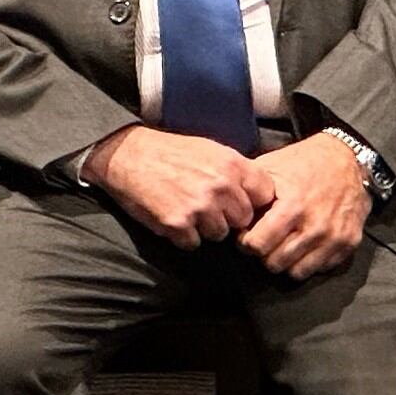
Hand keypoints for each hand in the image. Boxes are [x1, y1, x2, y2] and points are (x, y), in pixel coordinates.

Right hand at [82, 125, 270, 248]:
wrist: (129, 155)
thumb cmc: (173, 152)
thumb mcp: (213, 150)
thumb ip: (238, 171)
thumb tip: (261, 194)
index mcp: (233, 165)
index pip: (266, 194)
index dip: (255, 202)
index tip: (244, 203)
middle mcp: (221, 186)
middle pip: (243, 219)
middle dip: (230, 218)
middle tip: (210, 208)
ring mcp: (199, 207)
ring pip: (220, 234)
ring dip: (206, 229)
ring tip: (190, 210)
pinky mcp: (177, 224)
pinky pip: (193, 244)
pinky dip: (184, 237)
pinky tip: (174, 218)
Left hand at [237, 132, 375, 280]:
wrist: (349, 158)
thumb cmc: (304, 162)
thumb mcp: (271, 166)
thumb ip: (247, 190)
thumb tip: (224, 211)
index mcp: (292, 207)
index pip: (256, 246)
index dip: (246, 241)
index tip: (249, 233)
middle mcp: (315, 227)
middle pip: (274, 264)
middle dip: (265, 253)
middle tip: (267, 239)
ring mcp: (334, 237)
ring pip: (296, 272)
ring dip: (286, 260)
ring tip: (284, 243)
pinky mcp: (348, 243)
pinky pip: (319, 268)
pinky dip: (308, 260)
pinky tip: (304, 243)